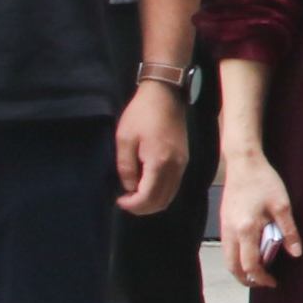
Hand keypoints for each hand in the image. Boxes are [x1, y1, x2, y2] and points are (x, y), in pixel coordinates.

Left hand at [117, 80, 189, 215]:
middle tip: (125, 201)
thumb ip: (126, 167)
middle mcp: (175, 167)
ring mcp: (182, 164)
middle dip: (142, 207)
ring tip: (135, 195)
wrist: (165, 95)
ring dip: (152, 201)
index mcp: (159, 163)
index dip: (132, 205)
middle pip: (162, 201)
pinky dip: (161, 192)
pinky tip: (147, 184)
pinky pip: (174, 185)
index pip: (148, 197)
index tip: (119, 200)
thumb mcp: (125, 139)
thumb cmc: (141, 114)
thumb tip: (129, 187)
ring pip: (170, 195)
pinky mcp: (184, 159)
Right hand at [221, 150, 295, 288]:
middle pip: (233, 267)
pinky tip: (250, 253)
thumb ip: (289, 231)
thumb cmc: (264, 180)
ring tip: (258, 271)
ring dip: (240, 269)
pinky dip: (236, 257)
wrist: (243, 162)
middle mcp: (231, 232)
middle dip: (247, 279)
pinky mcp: (223, 222)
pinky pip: (227, 247)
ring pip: (227, 258)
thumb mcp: (282, 205)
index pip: (250, 265)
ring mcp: (224, 227)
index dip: (262, 277)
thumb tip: (296, 253)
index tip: (273, 282)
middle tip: (263, 282)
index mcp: (246, 229)